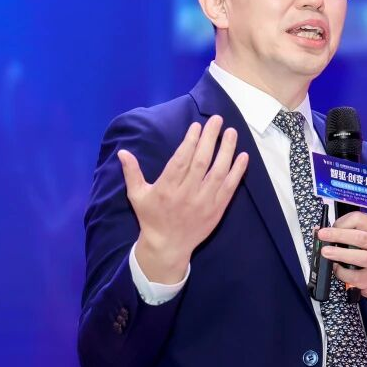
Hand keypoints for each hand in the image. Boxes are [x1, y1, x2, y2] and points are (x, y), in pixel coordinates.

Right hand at [117, 115, 248, 282]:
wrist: (168, 246)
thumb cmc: (151, 218)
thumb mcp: (137, 196)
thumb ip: (132, 173)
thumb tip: (122, 152)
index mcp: (167, 188)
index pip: (181, 161)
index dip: (190, 142)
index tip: (197, 126)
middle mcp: (187, 194)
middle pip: (201, 162)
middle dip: (210, 139)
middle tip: (217, 120)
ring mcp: (204, 202)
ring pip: (218, 172)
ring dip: (227, 151)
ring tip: (232, 133)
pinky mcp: (217, 209)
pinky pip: (229, 188)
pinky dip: (238, 172)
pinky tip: (243, 156)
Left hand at [317, 211, 366, 304]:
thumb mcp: (365, 237)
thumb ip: (345, 232)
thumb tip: (317, 230)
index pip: (360, 219)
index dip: (342, 221)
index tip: (332, 226)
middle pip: (359, 237)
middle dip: (338, 235)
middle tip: (322, 235)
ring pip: (360, 257)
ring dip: (340, 253)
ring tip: (325, 251)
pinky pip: (355, 275)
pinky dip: (342, 271)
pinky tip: (335, 267)